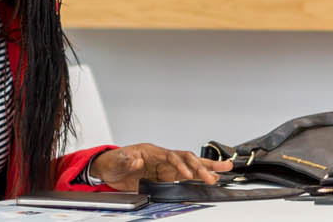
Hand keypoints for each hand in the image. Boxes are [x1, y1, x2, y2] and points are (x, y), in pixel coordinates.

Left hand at [89, 143, 232, 190]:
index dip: (180, 165)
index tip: (187, 175)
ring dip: (207, 169)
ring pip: (191, 166)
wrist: (108, 169)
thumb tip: (136, 159)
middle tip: (215, 174)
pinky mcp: (165, 177)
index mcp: (152, 152)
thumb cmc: (113, 162)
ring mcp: (166, 168)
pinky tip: (210, 179)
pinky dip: (198, 178)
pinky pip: (185, 177)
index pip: (172, 157)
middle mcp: (163, 158)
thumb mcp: (116, 160)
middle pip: (187, 159)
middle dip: (202, 166)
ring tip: (224, 169)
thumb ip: (127, 160)